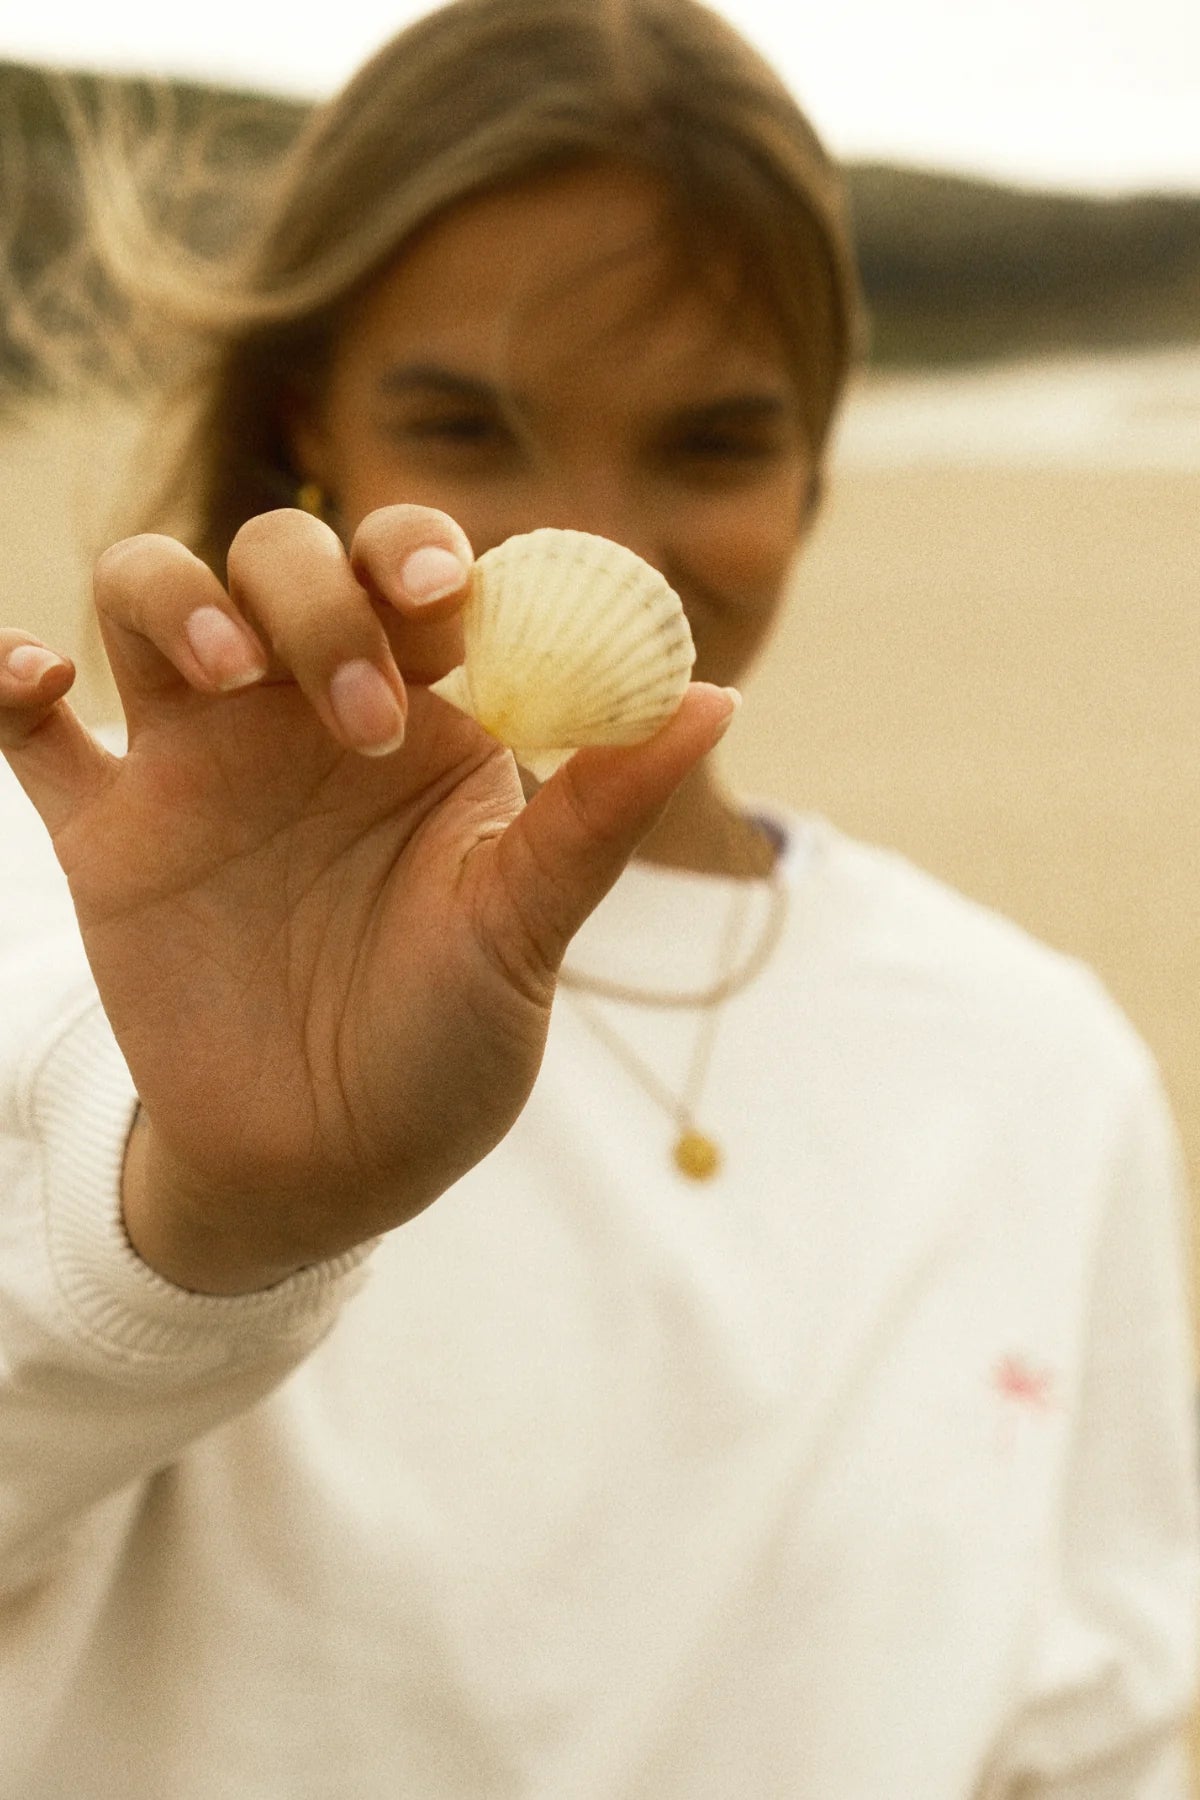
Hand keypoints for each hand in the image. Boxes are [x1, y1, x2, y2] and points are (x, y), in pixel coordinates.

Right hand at [0, 507, 734, 1293]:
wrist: (330, 1162)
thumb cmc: (446, 1043)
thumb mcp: (523, 930)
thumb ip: (596, 813)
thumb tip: (718, 697)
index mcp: (424, 717)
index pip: (416, 578)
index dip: (425, 556)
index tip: (449, 595)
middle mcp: (305, 710)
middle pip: (281, 557)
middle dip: (317, 598)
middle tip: (363, 716)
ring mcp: (199, 761)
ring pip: (152, 593)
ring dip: (176, 596)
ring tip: (216, 674)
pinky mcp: (108, 833)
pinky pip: (31, 734)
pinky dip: (7, 682)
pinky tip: (33, 678)